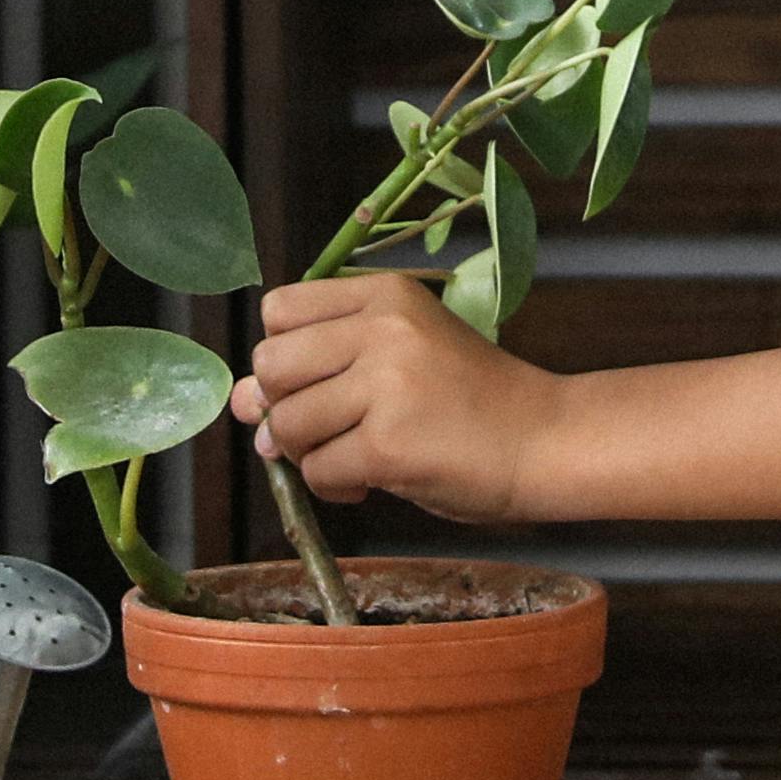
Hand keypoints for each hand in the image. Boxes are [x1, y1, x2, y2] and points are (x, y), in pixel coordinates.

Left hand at [233, 269, 563, 519]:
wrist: (542, 441)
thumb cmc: (468, 402)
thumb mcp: (396, 360)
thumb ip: (318, 371)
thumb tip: (238, 404)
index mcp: (384, 294)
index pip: (278, 310)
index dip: (285, 355)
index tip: (320, 380)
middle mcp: (382, 329)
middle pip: (271, 365)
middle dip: (287, 407)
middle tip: (332, 426)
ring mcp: (386, 386)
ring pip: (287, 424)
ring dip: (310, 452)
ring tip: (357, 455)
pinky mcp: (388, 444)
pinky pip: (317, 470)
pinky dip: (334, 486)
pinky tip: (371, 480)